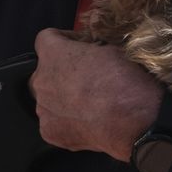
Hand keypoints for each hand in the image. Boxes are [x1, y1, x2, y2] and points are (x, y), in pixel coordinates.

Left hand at [29, 28, 162, 162]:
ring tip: (88, 104)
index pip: (46, 39)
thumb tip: (93, 57)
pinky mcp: (49, 132)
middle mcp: (41, 80)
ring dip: (63, 98)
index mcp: (53, 53)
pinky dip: (67, 122)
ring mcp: (43, 108)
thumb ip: (91, 52)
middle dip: (62, 72)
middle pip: (45, 72)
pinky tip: (86, 122)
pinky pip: (54, 122)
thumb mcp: (111, 50)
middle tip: (85, 77)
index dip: (63, 40)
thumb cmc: (123, 81)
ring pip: (48, 99)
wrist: (130, 119)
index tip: (77, 46)